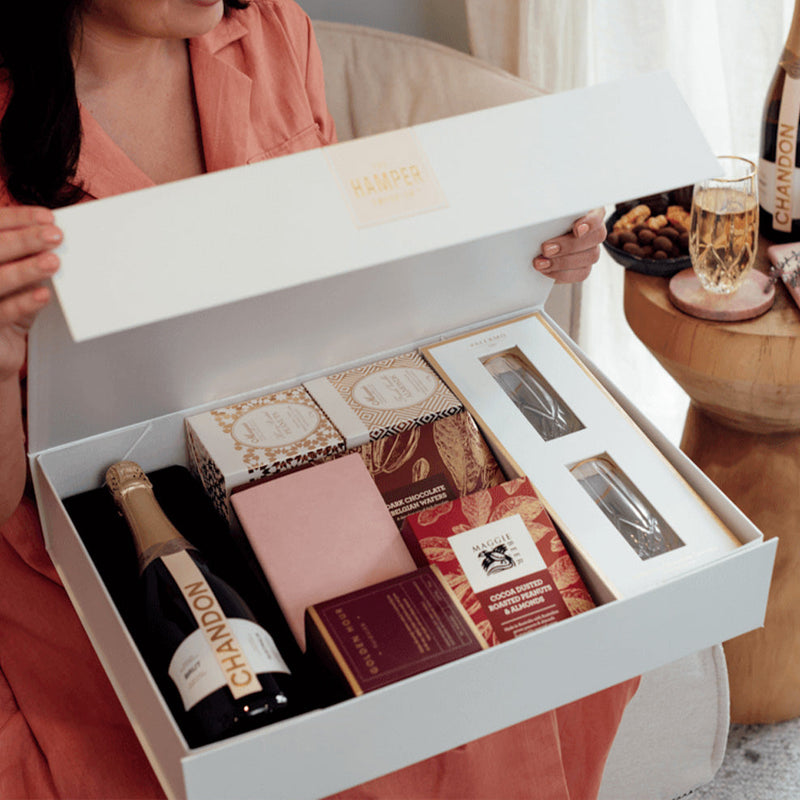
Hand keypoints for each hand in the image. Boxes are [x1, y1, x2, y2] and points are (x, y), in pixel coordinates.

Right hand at [0, 206, 62, 382]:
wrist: (0, 348)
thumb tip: (54, 238)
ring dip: (26, 269)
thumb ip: (29, 258)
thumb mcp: (19, 278)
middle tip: (55, 236)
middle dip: (24, 240)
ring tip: (53, 263)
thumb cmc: (9, 305)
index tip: (47, 217)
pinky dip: (23, 303)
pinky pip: (1, 312)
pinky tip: (43, 295)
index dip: (17, 219)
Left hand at [532, 208, 605, 283]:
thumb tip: (543, 215)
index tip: (577, 229)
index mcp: (588, 212)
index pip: (597, 215)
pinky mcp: (584, 267)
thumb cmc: (543, 224)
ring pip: (589, 257)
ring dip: (562, 262)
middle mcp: (594, 231)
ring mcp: (592, 250)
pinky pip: (580, 273)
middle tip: (546, 249)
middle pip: (595, 238)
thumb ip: (550, 214)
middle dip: (568, 245)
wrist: (537, 243)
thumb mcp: (545, 215)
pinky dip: (561, 273)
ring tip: (541, 263)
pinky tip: (546, 270)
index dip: (590, 223)